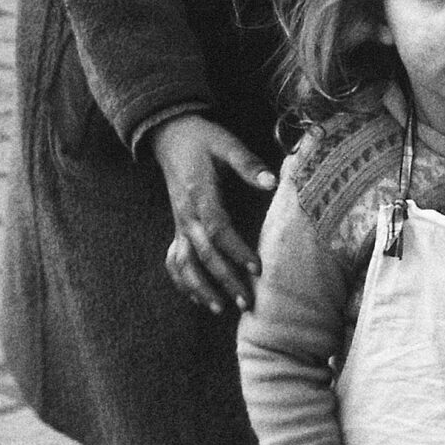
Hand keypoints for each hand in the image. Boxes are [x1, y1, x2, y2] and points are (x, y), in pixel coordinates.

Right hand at [148, 113, 276, 314]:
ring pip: (184, 264)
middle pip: (203, 254)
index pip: (218, 229)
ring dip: (200, 288)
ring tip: (220, 309)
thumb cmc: (203, 140)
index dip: (237, 250)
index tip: (257, 268)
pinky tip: (198, 298)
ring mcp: (179, 224)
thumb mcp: (226, 143)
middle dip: (224, 279)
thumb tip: (273, 181)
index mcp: (200, 195)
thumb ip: (248, 164)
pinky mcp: (177, 227)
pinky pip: (174, 260)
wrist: (171, 135)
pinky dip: (183, 281)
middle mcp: (186, 215)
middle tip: (246, 302)